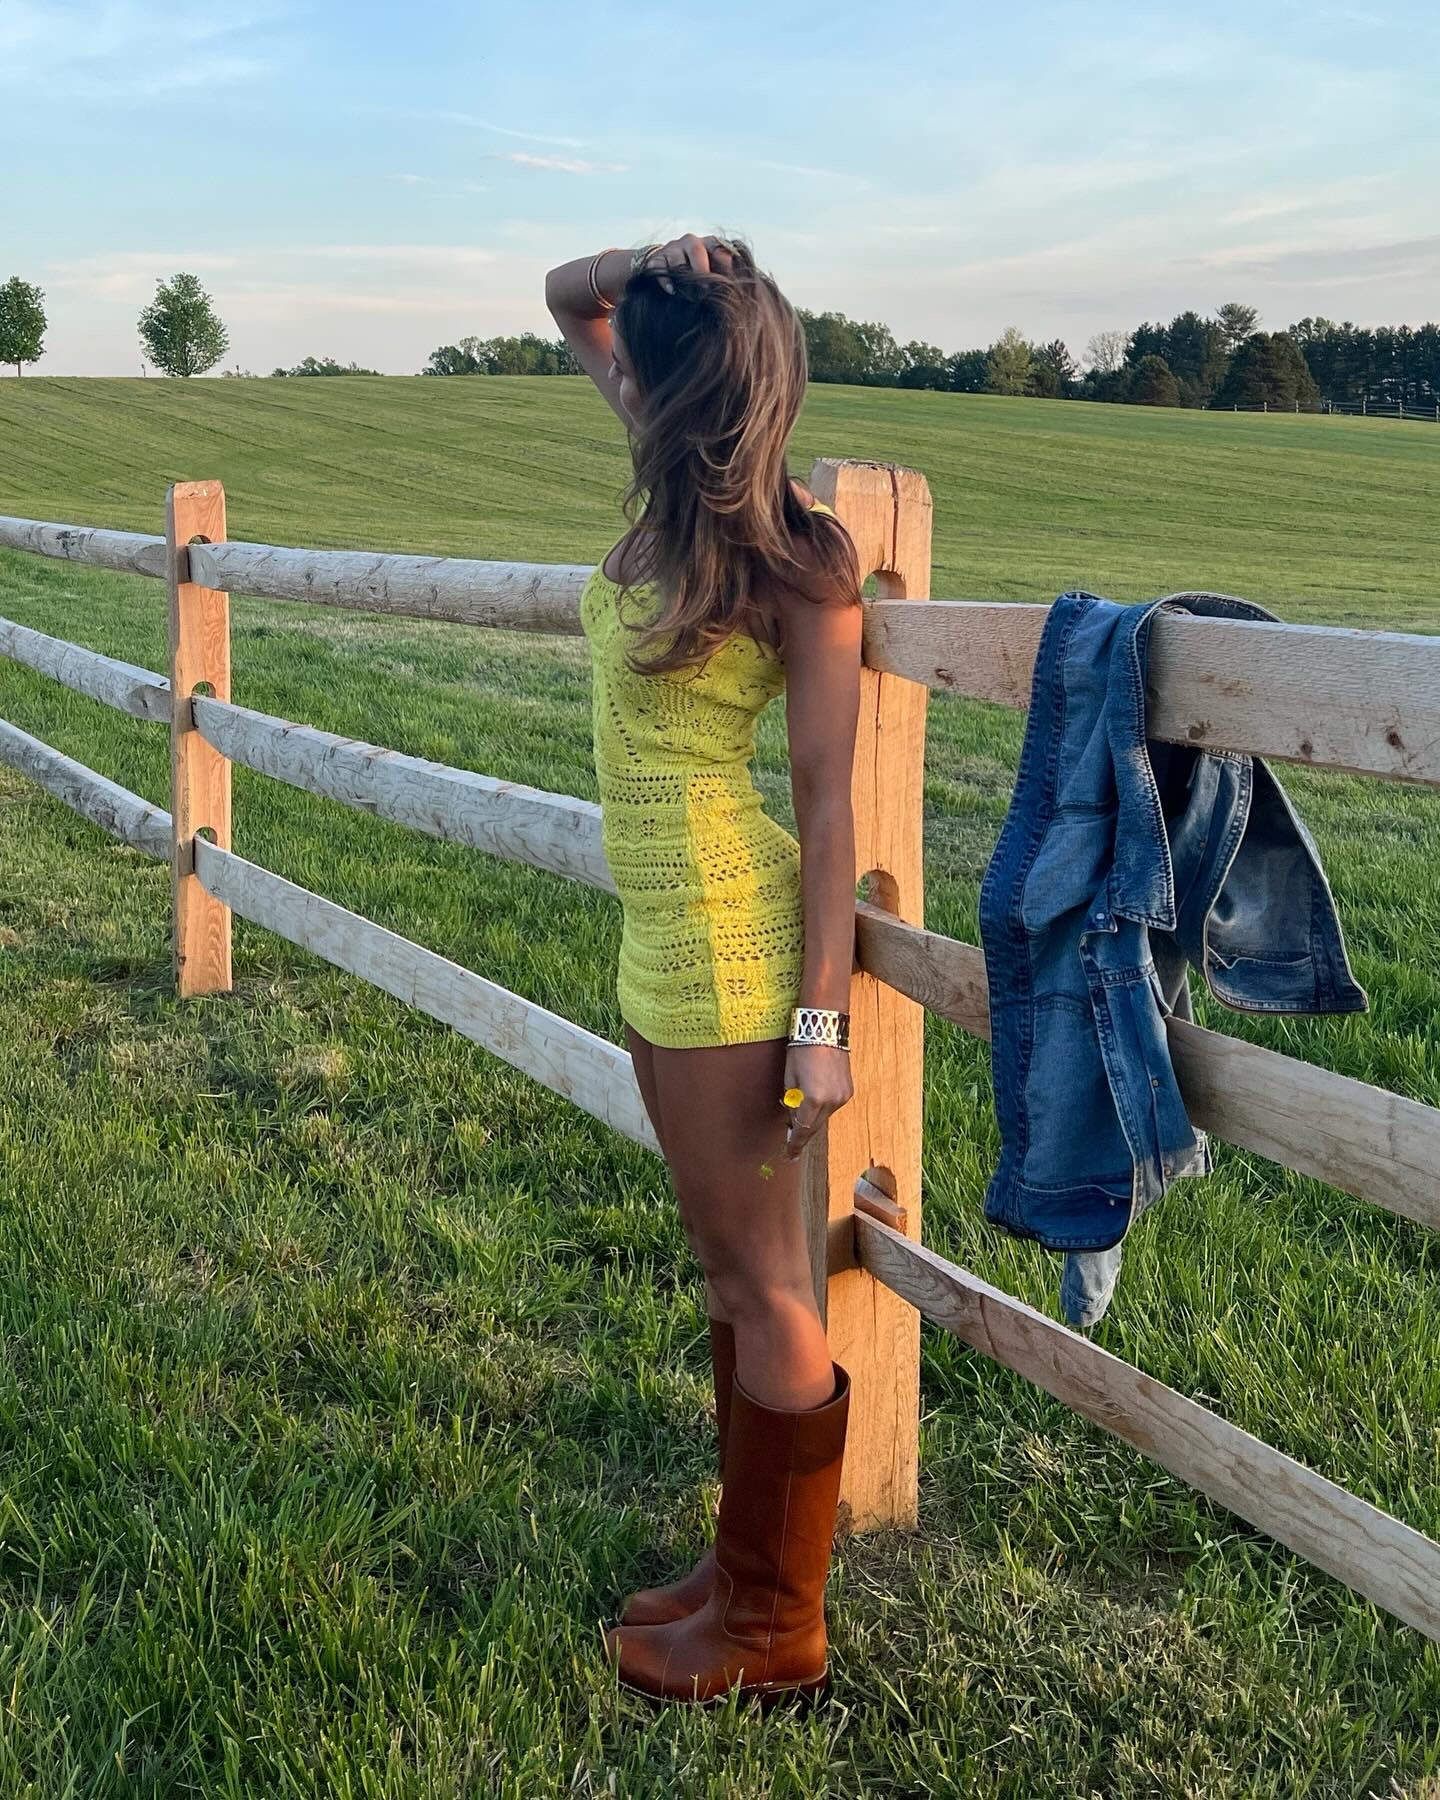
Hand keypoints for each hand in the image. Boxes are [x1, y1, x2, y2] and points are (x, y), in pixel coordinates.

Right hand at [642, 233, 736, 291]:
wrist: (666, 268)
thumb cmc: (697, 274)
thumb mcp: (713, 272)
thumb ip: (724, 274)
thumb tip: (738, 287)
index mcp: (709, 244)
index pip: (718, 247)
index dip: (723, 262)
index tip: (727, 281)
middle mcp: (690, 242)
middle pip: (696, 249)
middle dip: (701, 270)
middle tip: (706, 291)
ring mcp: (672, 250)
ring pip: (677, 259)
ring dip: (684, 277)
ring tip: (691, 295)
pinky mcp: (656, 260)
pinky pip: (659, 268)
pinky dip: (666, 280)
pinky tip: (672, 291)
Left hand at [781, 1043, 852, 1160]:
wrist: (824, 1028)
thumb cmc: (802, 1048)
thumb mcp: (789, 1076)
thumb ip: (791, 1100)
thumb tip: (792, 1115)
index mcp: (813, 1099)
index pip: (801, 1129)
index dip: (794, 1144)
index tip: (789, 1155)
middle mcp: (831, 1102)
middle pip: (814, 1126)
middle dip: (802, 1131)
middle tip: (790, 1138)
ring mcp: (843, 1097)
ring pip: (824, 1116)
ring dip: (812, 1116)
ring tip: (800, 1103)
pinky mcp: (848, 1090)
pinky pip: (832, 1106)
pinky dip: (822, 1106)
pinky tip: (814, 1096)